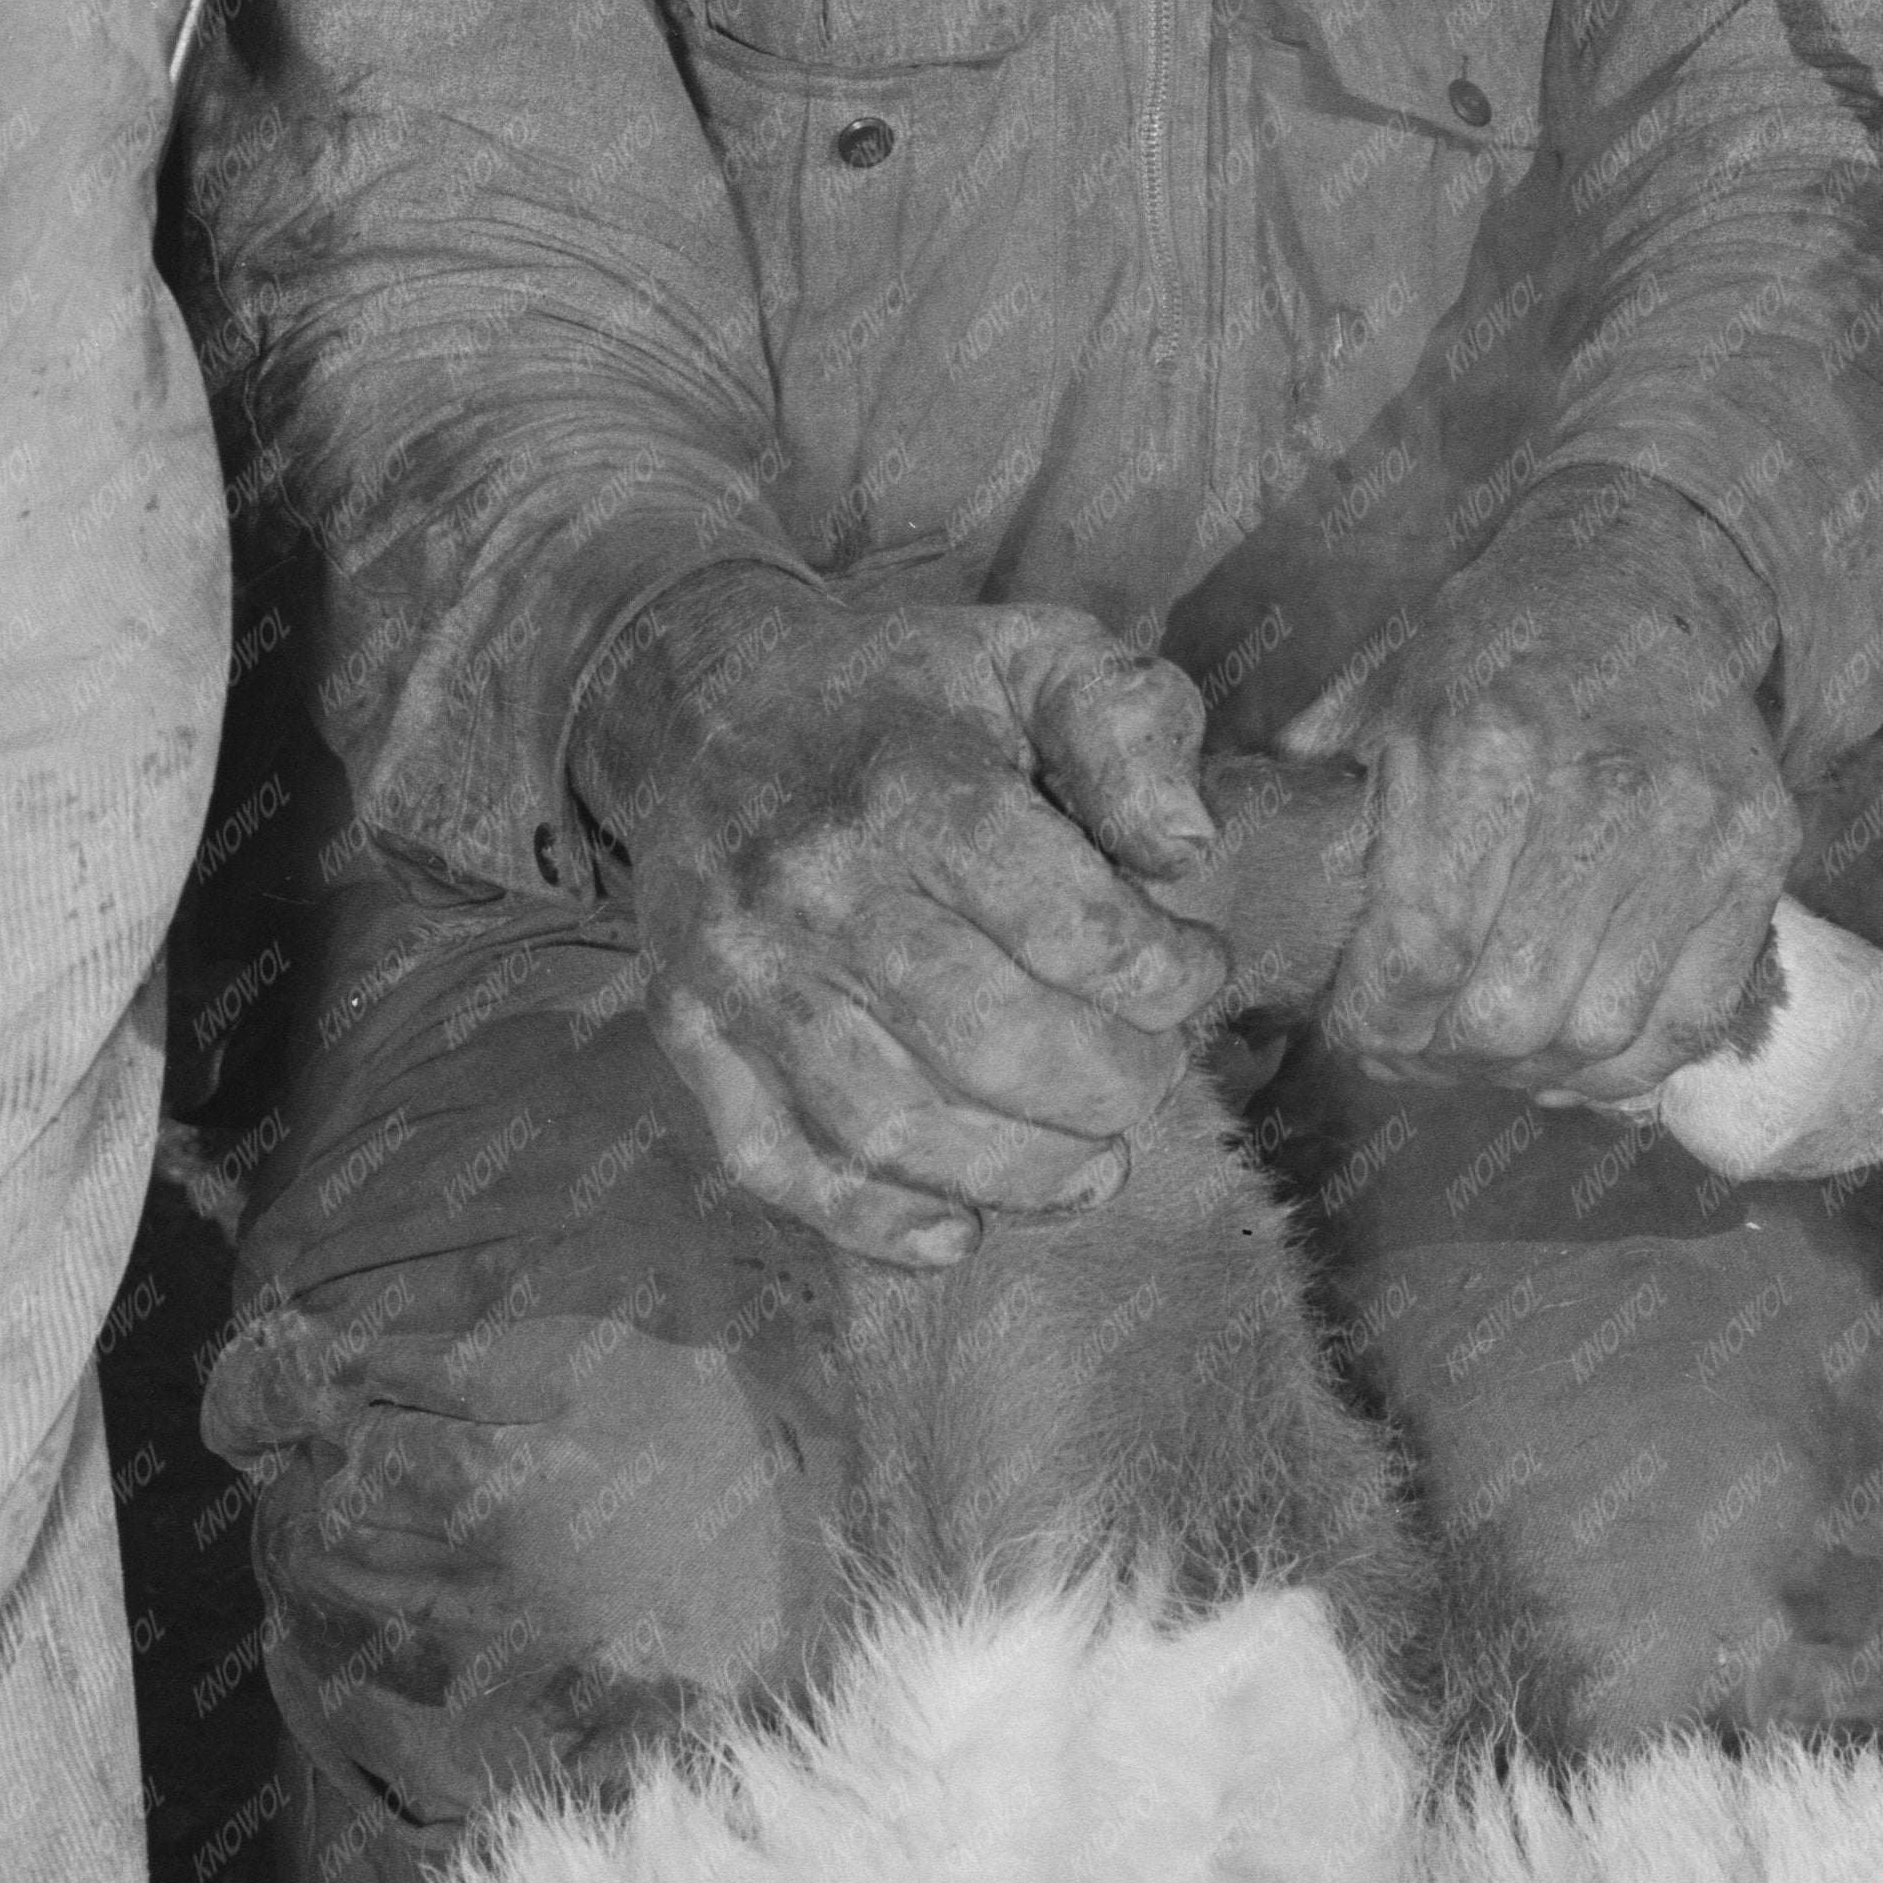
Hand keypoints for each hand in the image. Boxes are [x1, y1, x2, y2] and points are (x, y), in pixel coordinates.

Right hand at [566, 574, 1228, 1263]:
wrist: (706, 702)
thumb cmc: (908, 692)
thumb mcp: (1037, 652)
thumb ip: (1130, 725)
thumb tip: (1183, 848)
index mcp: (911, 782)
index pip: (1068, 926)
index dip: (1163, 976)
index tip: (1195, 969)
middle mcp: (809, 883)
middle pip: (988, 1040)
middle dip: (1109, 1082)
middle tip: (1156, 1075)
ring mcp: (737, 969)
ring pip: (888, 1123)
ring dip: (1018, 1173)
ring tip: (1097, 1165)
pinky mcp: (687, 1032)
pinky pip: (774, 1160)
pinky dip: (873, 1222)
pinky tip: (960, 1230)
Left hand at [1301, 474, 1793, 1110]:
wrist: (1638, 576)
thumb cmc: (1492, 649)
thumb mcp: (1385, 700)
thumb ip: (1323, 813)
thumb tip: (1247, 925)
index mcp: (1485, 742)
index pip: (1421, 952)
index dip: (1376, 1024)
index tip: (1358, 1031)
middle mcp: (1602, 786)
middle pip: (1510, 1015)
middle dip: (1445, 1057)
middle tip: (1418, 1049)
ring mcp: (1695, 823)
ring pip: (1602, 1037)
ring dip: (1530, 1075)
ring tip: (1491, 1054)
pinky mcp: (1761, 850)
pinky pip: (1690, 1020)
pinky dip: (1624, 1069)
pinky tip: (1573, 1050)